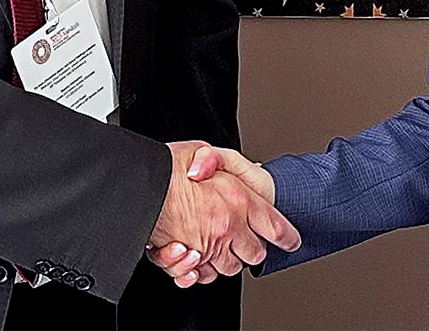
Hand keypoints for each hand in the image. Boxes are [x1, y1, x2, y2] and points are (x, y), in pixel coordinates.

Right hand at [147, 142, 298, 288]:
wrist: (137, 188)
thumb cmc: (166, 168)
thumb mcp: (202, 151)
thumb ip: (224, 162)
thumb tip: (246, 169)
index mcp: (239, 200)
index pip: (275, 225)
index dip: (286, 235)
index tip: (291, 240)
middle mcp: (228, 228)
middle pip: (255, 253)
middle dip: (252, 249)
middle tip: (244, 239)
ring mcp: (208, 247)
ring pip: (230, 267)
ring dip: (225, 260)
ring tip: (212, 244)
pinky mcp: (187, 261)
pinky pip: (202, 276)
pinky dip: (199, 271)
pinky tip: (192, 258)